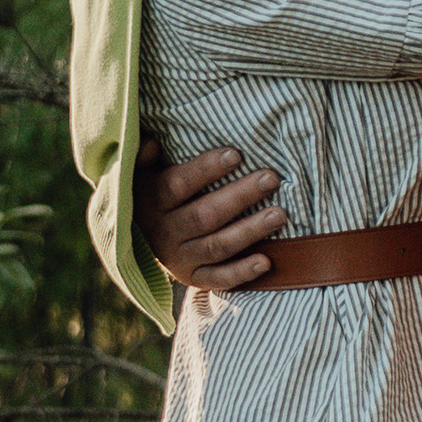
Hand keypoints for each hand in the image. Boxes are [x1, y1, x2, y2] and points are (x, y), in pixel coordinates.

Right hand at [133, 137, 286, 291]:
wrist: (142, 244)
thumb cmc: (156, 195)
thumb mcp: (142, 174)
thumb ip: (145, 157)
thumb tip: (151, 143)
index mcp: (152, 202)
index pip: (177, 185)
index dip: (206, 170)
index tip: (236, 154)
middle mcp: (164, 233)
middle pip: (204, 216)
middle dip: (241, 196)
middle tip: (271, 179)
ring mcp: (179, 259)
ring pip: (217, 246)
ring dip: (249, 231)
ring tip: (279, 215)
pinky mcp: (193, 278)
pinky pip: (219, 278)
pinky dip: (242, 272)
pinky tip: (266, 261)